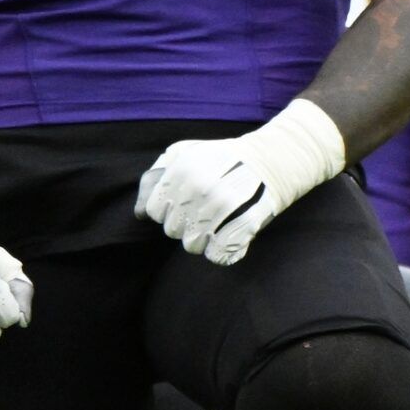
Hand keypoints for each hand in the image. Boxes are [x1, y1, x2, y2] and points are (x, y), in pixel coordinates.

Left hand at [137, 137, 278, 265]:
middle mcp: (199, 188)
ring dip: (202, 239)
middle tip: (204, 211)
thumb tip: (139, 213)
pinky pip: (217, 256)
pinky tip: (229, 234)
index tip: (183, 203)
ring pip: (192, 246)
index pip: (153, 211)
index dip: (166, 210)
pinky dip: (222, 251)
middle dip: (185, 225)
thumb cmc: (220, 159)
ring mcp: (222, 208)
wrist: (270, 161)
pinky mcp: (243, 226)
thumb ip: (155, 178)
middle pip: (172, 231)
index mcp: (182, 169)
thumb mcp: (183, 153)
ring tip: (217, 221)